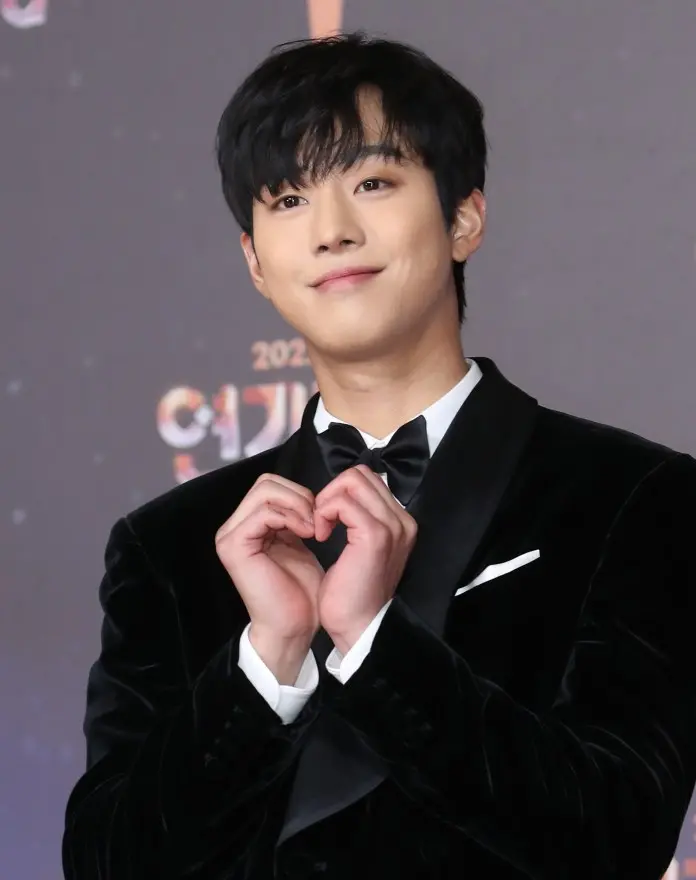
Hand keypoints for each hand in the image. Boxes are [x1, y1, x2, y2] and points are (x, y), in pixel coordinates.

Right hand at [215, 474, 323, 682]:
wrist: (294, 625)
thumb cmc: (300, 590)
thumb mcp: (299, 541)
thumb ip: (294, 516)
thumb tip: (304, 493)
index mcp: (248, 524)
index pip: (271, 484)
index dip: (300, 493)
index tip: (320, 517)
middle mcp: (234, 527)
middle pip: (266, 482)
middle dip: (299, 495)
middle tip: (318, 520)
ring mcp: (229, 536)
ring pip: (265, 492)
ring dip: (297, 505)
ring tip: (313, 528)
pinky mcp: (233, 546)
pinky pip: (263, 512)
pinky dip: (290, 517)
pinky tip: (306, 534)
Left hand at [313, 464, 417, 652]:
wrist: (359, 627)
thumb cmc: (354, 592)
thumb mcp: (361, 549)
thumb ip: (359, 520)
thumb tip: (340, 497)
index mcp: (401, 523)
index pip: (368, 480)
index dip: (340, 493)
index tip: (328, 520)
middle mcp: (402, 521)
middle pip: (360, 474)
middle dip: (332, 492)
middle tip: (320, 521)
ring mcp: (392, 526)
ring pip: (351, 481)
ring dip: (327, 500)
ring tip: (320, 528)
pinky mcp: (374, 535)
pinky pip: (341, 502)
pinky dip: (324, 512)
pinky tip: (320, 535)